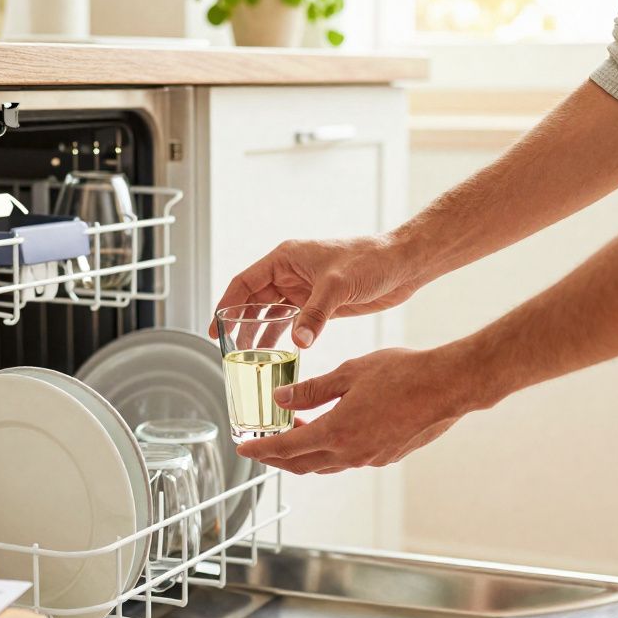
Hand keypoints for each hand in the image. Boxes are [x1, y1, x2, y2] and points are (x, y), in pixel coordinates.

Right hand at [208, 236, 419, 348]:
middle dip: (240, 325)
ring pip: (271, 314)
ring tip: (249, 358)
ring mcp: (304, 289)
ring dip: (260, 334)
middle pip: (254, 301)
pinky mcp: (319, 304)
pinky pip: (292, 323)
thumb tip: (298, 342)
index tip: (215, 329)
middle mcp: (290, 273)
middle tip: (230, 350)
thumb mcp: (337, 287)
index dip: (226, 305)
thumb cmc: (371, 260)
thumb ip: (315, 315)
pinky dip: (283, 338)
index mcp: (286, 259)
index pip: (245, 283)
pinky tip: (277, 354)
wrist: (402, 265)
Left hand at [237, 345, 495, 473]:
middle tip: (261, 445)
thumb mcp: (349, 373)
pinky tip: (329, 431)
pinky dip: (328, 451)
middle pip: (301, 465)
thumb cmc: (403, 373)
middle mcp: (351, 454)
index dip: (261, 449)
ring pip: (325, 464)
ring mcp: (370, 458)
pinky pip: (347, 460)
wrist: (448, 385)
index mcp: (337, 433)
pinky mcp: (386, 456)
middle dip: (277, 458)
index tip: (243, 446)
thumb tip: (281, 399)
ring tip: (292, 434)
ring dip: (303, 454)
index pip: (286, 448)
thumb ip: (312, 390)